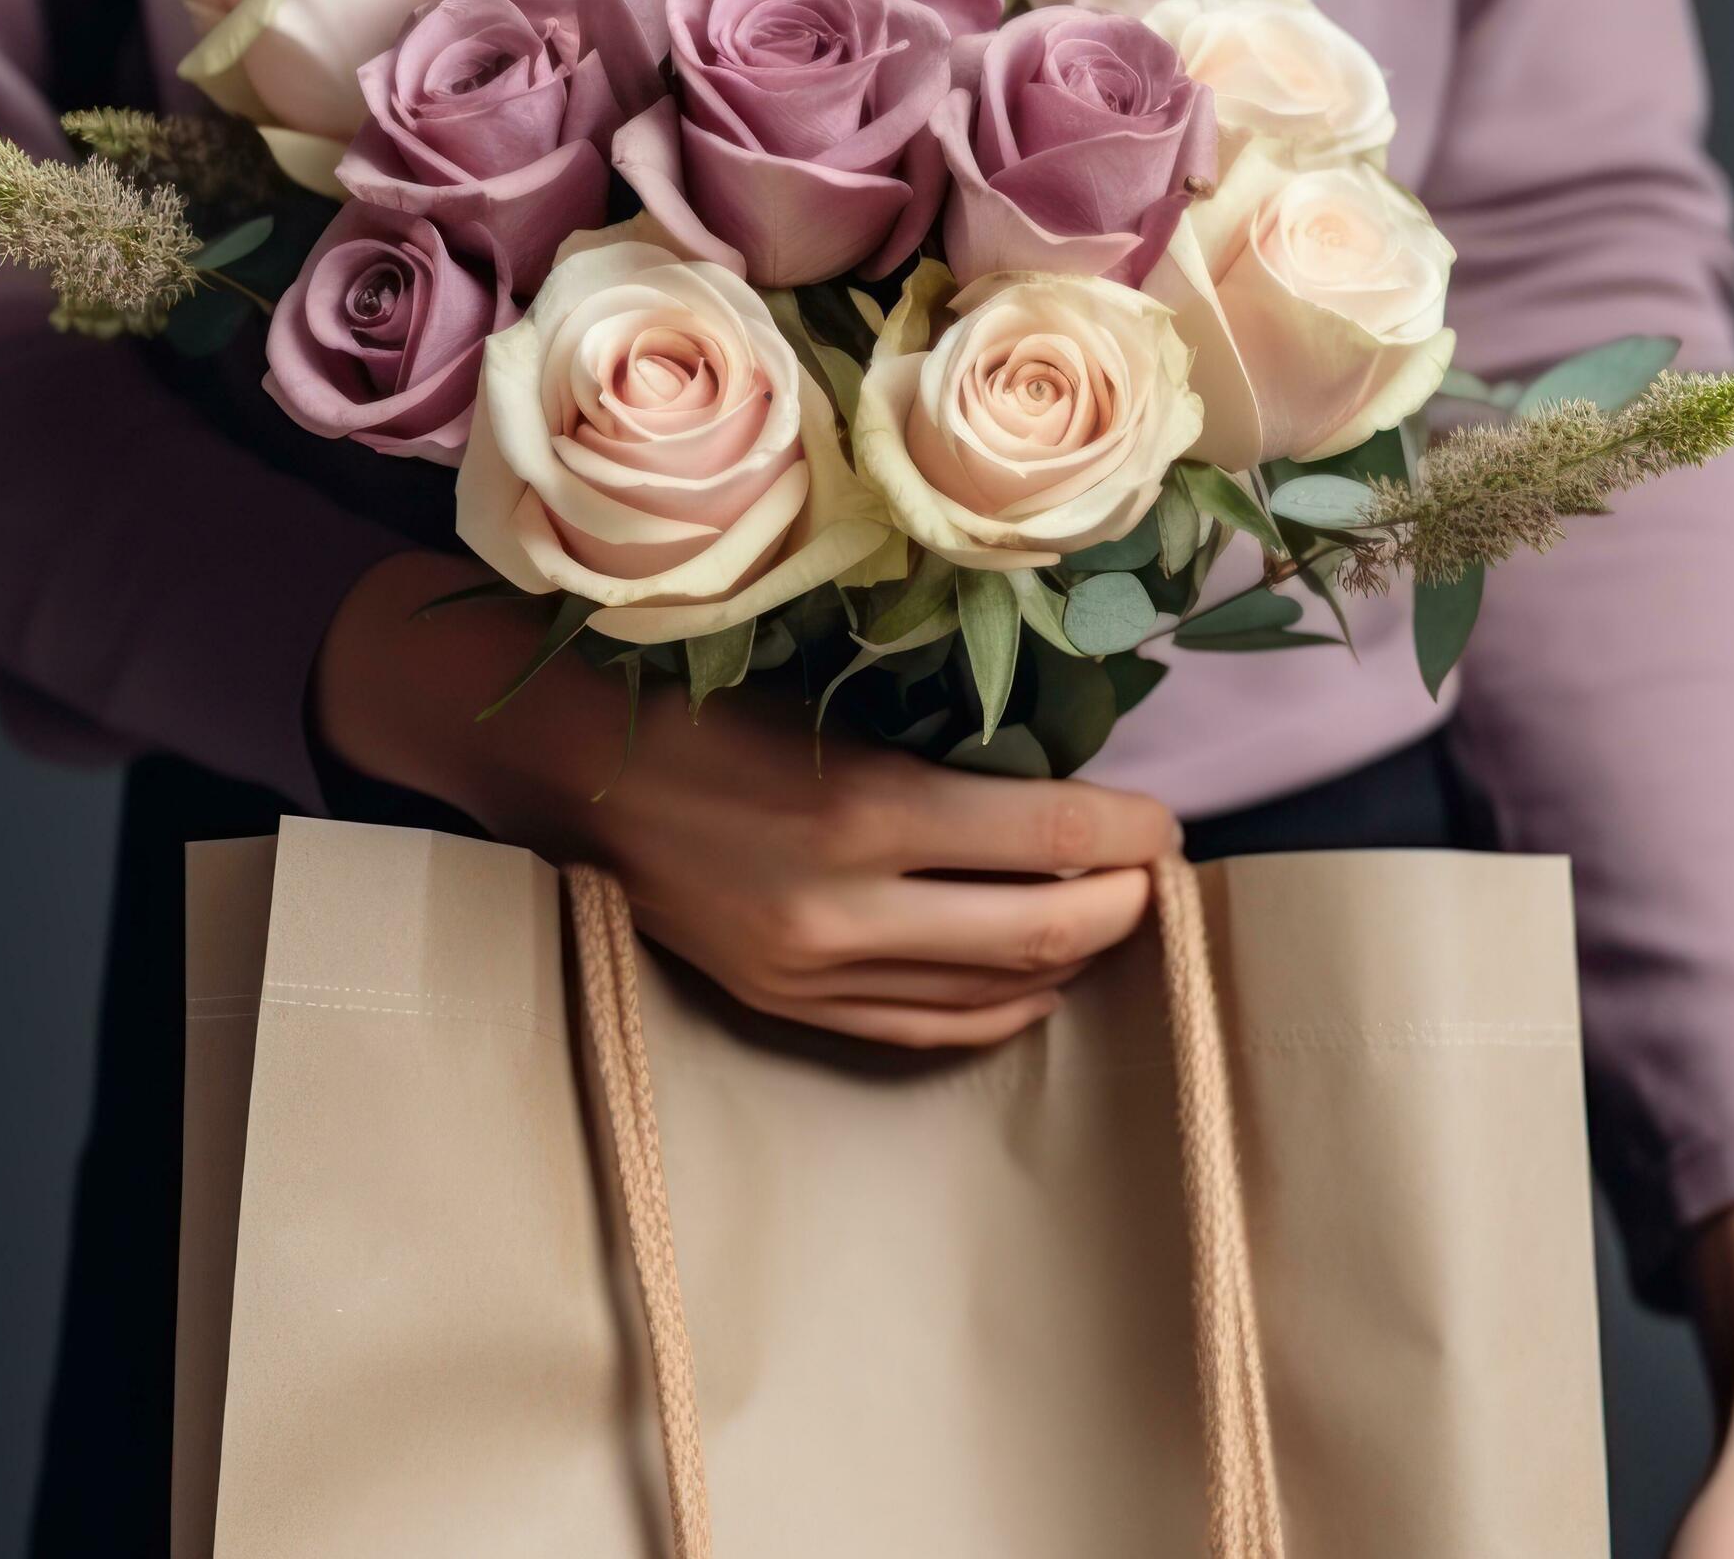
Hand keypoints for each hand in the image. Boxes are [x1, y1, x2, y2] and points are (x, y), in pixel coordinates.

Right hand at [315, 552, 1180, 1047]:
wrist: (565, 771)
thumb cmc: (701, 702)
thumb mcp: (829, 703)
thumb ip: (942, 755)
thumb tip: (1064, 789)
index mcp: (863, 808)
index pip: (1052, 836)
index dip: (1134, 835)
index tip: (1168, 823)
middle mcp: (845, 907)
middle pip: (1043, 929)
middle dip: (1123, 904)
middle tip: (1154, 874)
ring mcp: (814, 972)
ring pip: (995, 994)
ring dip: (1072, 959)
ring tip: (1108, 919)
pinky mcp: (788, 1005)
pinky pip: (928, 1030)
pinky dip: (1001, 1008)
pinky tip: (1033, 979)